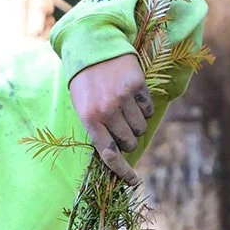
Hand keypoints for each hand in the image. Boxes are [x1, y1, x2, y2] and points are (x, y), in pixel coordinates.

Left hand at [69, 53, 152, 185]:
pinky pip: (148, 109)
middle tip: (119, 125)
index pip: (108, 154)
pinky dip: (143, 108)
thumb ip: (97, 129)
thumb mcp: (82, 107)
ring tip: (123, 107)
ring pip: (141, 128)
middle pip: (129, 143)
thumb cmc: (85, 83)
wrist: (92, 47)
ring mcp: (122, 98)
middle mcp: (106, 111)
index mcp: (89, 120)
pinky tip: (131, 96)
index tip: (133, 182)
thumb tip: (116, 154)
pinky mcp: (136, 86)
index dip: (122, 171)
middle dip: (128, 140)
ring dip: (136, 124)